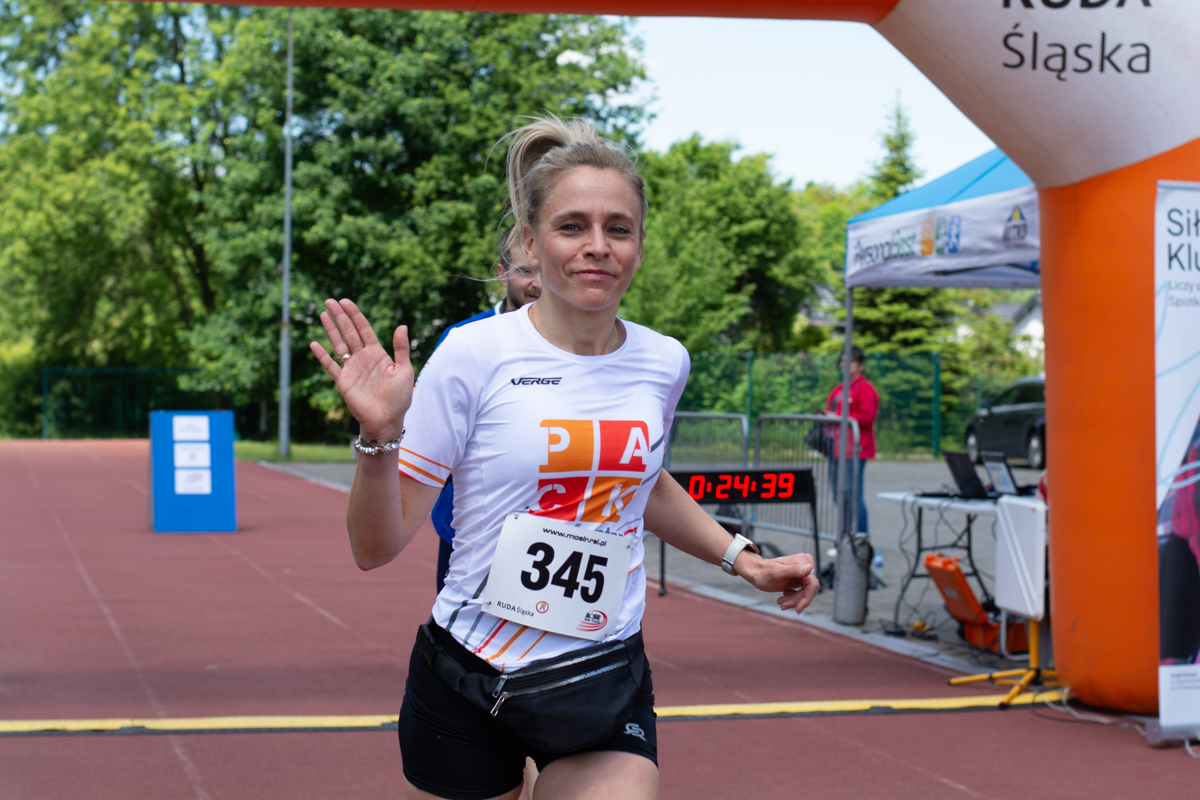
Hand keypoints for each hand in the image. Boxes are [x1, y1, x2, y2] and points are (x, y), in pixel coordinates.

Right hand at [309, 298, 412, 440]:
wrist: (387, 420)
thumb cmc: (399, 397)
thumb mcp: (404, 370)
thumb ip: (401, 348)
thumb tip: (401, 325)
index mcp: (377, 353)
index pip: (364, 329)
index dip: (355, 315)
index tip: (346, 301)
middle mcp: (362, 358)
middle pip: (349, 332)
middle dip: (340, 316)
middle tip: (329, 300)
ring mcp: (351, 369)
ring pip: (338, 344)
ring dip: (330, 330)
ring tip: (323, 314)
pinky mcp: (343, 382)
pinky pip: (330, 366)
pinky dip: (322, 356)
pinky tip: (314, 344)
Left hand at [735, 551, 818, 614]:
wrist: (757, 573)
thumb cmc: (764, 573)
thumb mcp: (776, 573)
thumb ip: (793, 570)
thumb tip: (810, 568)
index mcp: (802, 560)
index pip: (812, 583)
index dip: (806, 598)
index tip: (798, 609)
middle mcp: (806, 564)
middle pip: (809, 589)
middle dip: (797, 599)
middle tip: (783, 605)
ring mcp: (804, 572)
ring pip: (807, 592)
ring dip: (794, 600)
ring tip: (781, 602)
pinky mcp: (802, 579)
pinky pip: (803, 592)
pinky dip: (794, 598)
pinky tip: (784, 597)